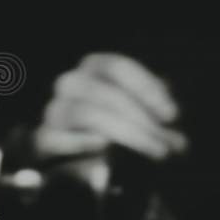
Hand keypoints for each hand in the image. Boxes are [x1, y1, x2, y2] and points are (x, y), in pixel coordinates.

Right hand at [31, 53, 188, 163]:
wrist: (81, 153)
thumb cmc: (119, 121)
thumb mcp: (143, 111)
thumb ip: (158, 112)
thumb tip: (175, 129)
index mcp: (95, 66)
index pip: (118, 67)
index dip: (147, 89)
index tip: (173, 115)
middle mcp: (71, 82)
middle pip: (107, 94)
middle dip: (143, 119)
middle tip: (171, 142)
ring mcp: (55, 109)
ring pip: (89, 115)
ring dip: (128, 134)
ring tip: (156, 150)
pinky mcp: (44, 139)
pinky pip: (58, 139)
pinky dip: (82, 142)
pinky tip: (105, 146)